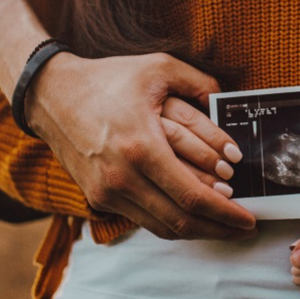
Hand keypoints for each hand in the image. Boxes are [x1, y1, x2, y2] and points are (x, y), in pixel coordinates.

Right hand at [28, 52, 255, 239]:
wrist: (50, 96)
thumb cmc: (107, 79)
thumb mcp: (157, 68)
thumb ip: (199, 82)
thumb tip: (229, 101)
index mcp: (141, 147)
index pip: (192, 197)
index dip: (226, 213)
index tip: (249, 218)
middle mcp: (122, 177)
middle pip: (181, 221)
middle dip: (219, 229)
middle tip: (244, 228)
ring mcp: (108, 192)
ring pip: (163, 228)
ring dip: (198, 231)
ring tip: (224, 226)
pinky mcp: (99, 198)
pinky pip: (144, 220)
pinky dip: (172, 222)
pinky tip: (192, 216)